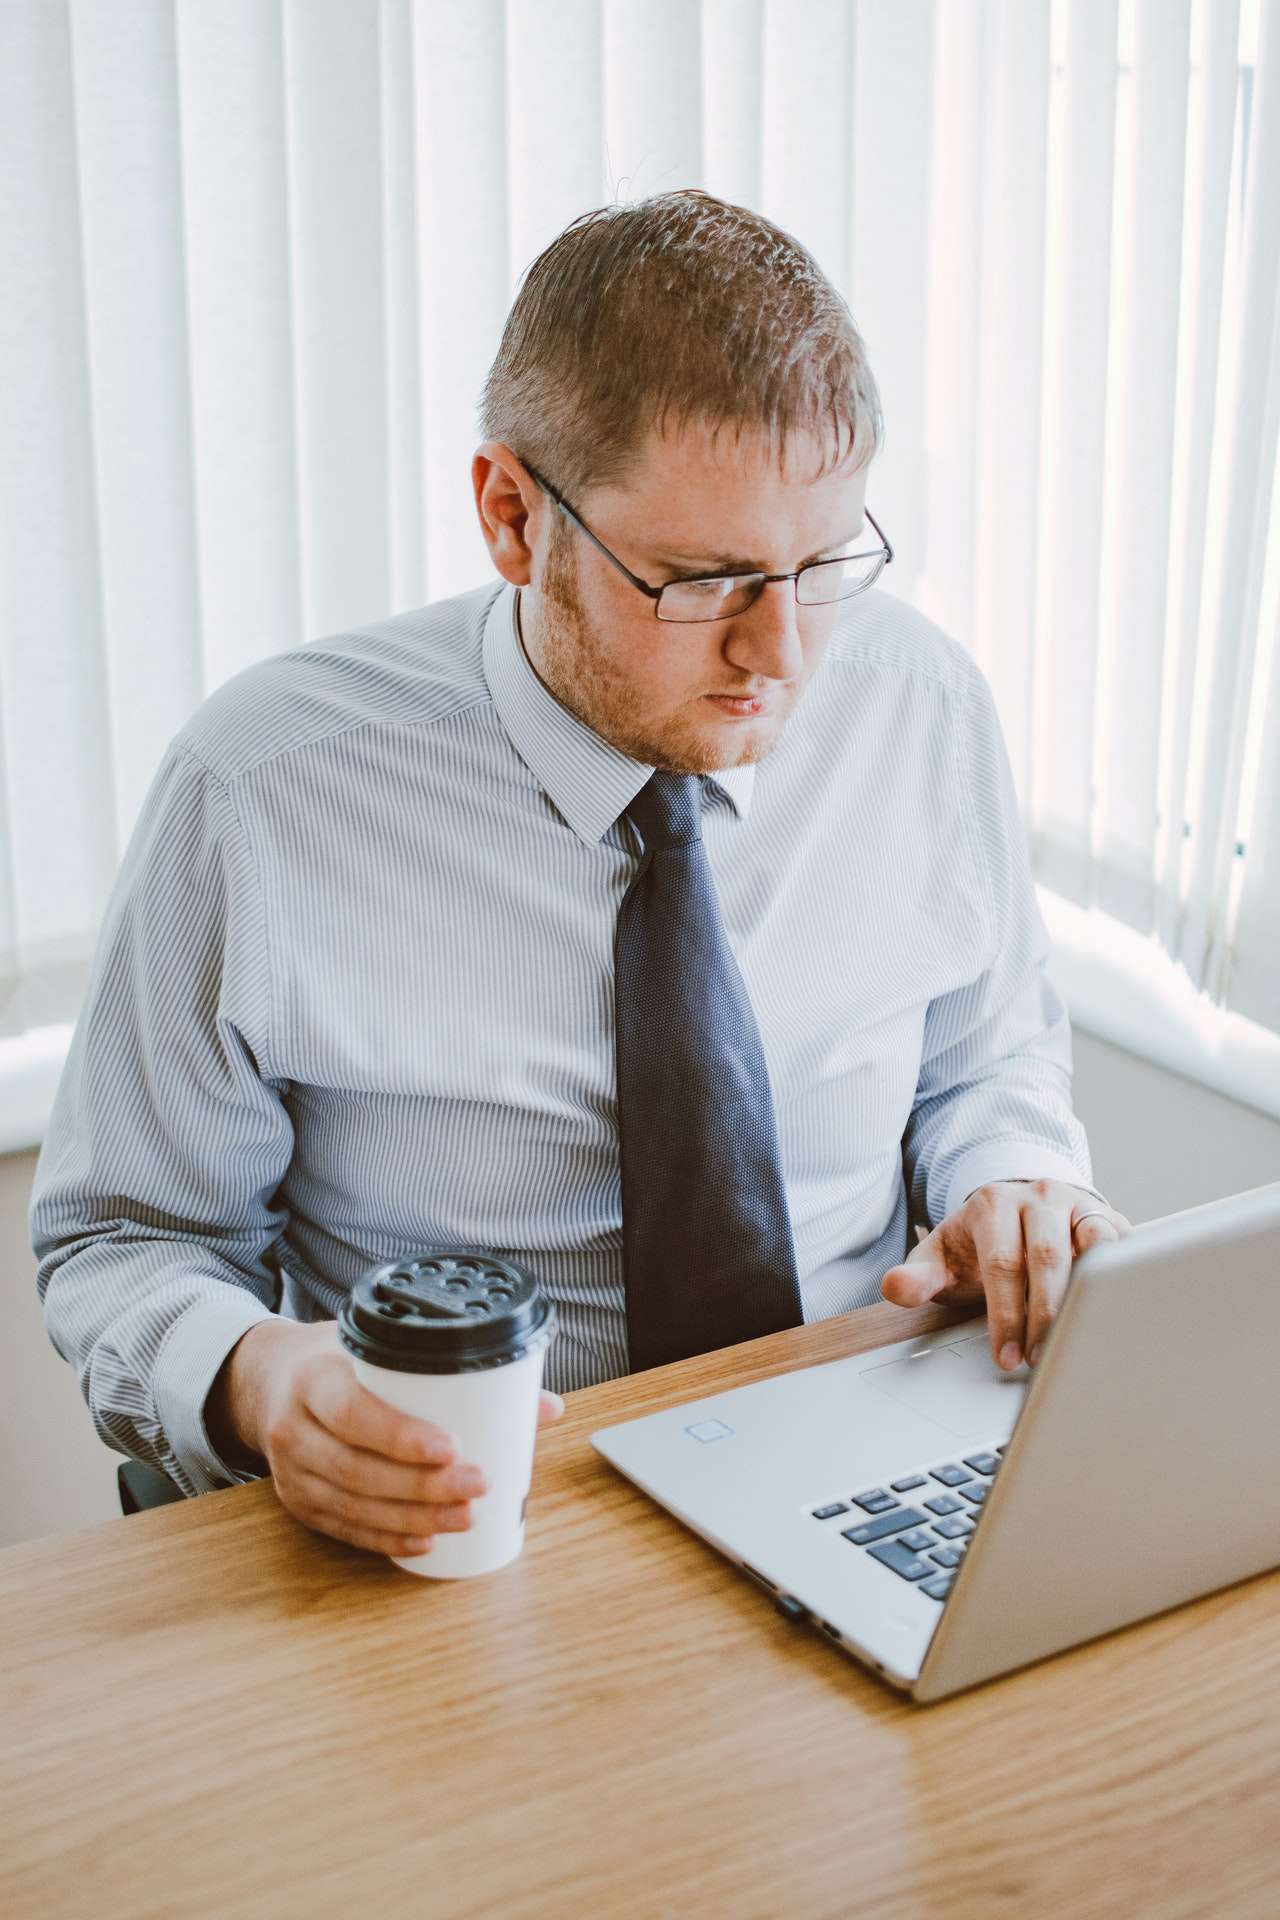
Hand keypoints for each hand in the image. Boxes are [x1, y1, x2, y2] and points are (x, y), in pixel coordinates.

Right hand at [253, 1320, 565, 1558]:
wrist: (269, 1380)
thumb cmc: (339, 1360)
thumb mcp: (381, 1347)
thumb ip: (456, 1370)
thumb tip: (545, 1406)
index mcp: (314, 1377)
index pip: (351, 1411)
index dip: (400, 1435)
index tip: (451, 1446)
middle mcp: (294, 1425)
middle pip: (357, 1467)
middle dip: (422, 1485)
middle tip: (478, 1486)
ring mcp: (290, 1469)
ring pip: (351, 1503)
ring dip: (412, 1516)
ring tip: (464, 1517)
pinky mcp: (296, 1501)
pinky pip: (342, 1527)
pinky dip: (385, 1537)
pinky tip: (425, 1538)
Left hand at [879, 1179, 1132, 1372]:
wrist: (1015, 1211)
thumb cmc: (977, 1246)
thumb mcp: (941, 1259)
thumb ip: (917, 1277)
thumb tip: (895, 1288)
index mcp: (993, 1204)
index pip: (1001, 1262)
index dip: (1005, 1315)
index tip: (1006, 1358)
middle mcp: (1039, 1197)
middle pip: (1047, 1258)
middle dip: (1044, 1317)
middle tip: (1040, 1360)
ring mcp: (1078, 1205)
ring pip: (1094, 1247)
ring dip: (1089, 1298)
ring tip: (1080, 1342)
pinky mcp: (1111, 1217)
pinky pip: (1126, 1245)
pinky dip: (1122, 1280)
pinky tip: (1111, 1317)